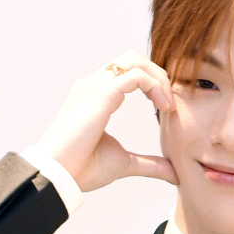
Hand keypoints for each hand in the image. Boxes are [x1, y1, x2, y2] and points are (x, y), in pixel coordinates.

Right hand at [35, 50, 177, 191]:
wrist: (59, 174)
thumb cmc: (82, 168)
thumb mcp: (125, 163)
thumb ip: (150, 164)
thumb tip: (173, 173)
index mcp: (96, 96)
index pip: (127, 71)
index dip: (152, 83)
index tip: (166, 108)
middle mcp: (94, 85)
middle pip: (132, 58)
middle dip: (158, 74)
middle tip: (170, 103)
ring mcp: (95, 86)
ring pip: (135, 60)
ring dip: (158, 78)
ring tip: (168, 105)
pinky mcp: (101, 94)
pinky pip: (136, 75)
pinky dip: (155, 86)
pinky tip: (163, 107)